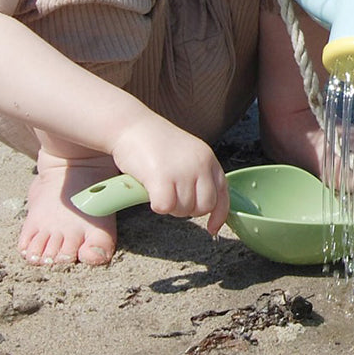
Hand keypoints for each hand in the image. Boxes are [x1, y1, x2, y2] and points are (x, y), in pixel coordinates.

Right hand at [110, 114, 229, 233]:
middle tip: (170, 196)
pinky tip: (149, 189)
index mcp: (208, 158)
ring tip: (158, 186)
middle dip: (187, 209)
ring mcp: (183, 171)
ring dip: (169, 206)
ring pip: (183, 210)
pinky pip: (165, 208)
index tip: (212, 228)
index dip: (219, 215)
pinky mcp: (163, 178)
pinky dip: (156, 205)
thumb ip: (198, 175)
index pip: (223, 193)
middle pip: (204, 207)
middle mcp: (201, 164)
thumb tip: (206, 205)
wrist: (130, 126)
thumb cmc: (155, 143)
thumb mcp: (187, 155)